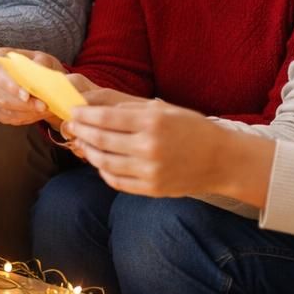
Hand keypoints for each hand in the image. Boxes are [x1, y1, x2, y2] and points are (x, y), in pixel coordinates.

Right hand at [0, 48, 95, 126]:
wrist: (41, 79)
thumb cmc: (40, 66)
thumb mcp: (44, 59)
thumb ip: (41, 65)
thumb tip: (38, 75)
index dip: (10, 86)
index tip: (26, 96)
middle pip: (1, 95)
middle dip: (23, 104)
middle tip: (42, 106)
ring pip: (5, 109)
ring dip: (26, 112)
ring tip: (44, 109)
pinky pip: (7, 117)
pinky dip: (24, 117)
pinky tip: (35, 113)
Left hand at [64, 89, 273, 206]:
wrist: (222, 160)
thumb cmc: (191, 129)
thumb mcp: (163, 109)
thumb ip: (129, 108)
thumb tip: (93, 105)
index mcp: (152, 122)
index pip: (105, 118)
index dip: (83, 114)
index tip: (74, 111)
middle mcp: (149, 147)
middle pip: (101, 139)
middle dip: (80, 131)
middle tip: (71, 125)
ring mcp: (150, 171)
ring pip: (104, 163)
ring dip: (88, 151)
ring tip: (83, 142)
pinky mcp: (151, 189)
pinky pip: (116, 181)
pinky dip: (103, 171)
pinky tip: (100, 161)